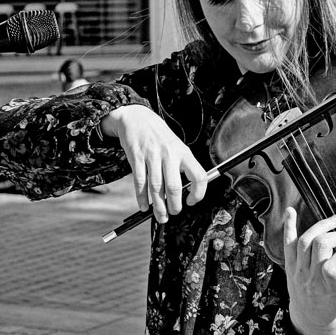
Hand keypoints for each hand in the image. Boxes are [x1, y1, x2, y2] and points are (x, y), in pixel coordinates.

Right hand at [100, 105, 207, 222]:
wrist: (138, 118)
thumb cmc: (160, 137)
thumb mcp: (176, 147)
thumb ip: (181, 167)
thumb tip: (184, 193)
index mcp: (184, 153)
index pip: (199, 176)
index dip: (198, 193)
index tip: (192, 201)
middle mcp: (169, 154)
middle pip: (174, 187)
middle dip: (174, 205)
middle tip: (173, 213)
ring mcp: (152, 156)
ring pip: (156, 188)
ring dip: (158, 206)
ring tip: (160, 216)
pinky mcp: (136, 158)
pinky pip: (140, 182)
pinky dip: (141, 197)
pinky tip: (144, 206)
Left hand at [283, 208, 335, 334]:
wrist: (311, 314)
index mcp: (331, 286)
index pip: (332, 267)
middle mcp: (312, 277)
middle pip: (320, 246)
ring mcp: (299, 269)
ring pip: (305, 241)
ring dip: (320, 226)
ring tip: (334, 221)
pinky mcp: (290, 264)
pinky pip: (287, 242)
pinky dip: (289, 225)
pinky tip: (290, 210)